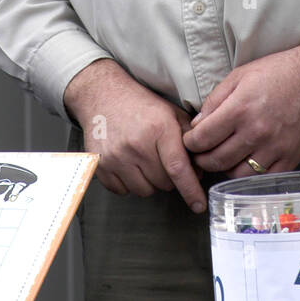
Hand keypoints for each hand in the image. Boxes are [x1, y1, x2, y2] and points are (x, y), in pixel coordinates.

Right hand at [64, 59, 206, 212]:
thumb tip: (198, 172)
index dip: (191, 190)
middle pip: (164, 183)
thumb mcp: (172, 113)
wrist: (103, 95)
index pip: (178, 168)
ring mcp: (116, 156)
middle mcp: (136, 144)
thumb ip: (189, 140)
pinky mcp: (100, 165)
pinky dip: (130, 183)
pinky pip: (123, 191)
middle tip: (163, 159)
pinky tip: (129, 163)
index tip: (199, 205)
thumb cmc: (141, 105)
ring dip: (149, 181)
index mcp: (159, 128)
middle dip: (169, 177)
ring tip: (145, 159)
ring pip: (145, 191)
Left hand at [182, 44, 299, 178]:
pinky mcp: (291, 157)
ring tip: (222, 158)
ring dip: (223, 169)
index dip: (190, 142)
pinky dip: (248, 174)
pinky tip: (244, 163)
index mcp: (240, 108)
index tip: (190, 140)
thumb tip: (197, 123)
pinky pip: (262, 178)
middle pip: (216, 160)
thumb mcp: (240, 75)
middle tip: (200, 154)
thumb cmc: (279, 71)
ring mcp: (275, 147)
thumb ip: (215, 99)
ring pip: (236, 173)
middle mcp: (256, 131)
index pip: (203, 138)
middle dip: (201, 159)